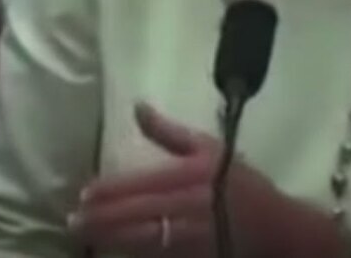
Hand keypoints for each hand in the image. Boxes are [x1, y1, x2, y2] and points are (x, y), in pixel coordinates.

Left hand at [69, 103, 296, 257]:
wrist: (277, 227)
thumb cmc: (241, 184)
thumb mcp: (210, 149)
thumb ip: (170, 132)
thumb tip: (137, 107)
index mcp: (190, 175)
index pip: (142, 183)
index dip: (111, 190)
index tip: (84, 192)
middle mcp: (188, 206)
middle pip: (138, 213)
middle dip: (102, 218)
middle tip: (73, 221)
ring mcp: (191, 238)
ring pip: (144, 239)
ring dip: (112, 239)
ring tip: (86, 237)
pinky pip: (159, 257)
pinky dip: (137, 254)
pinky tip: (116, 253)